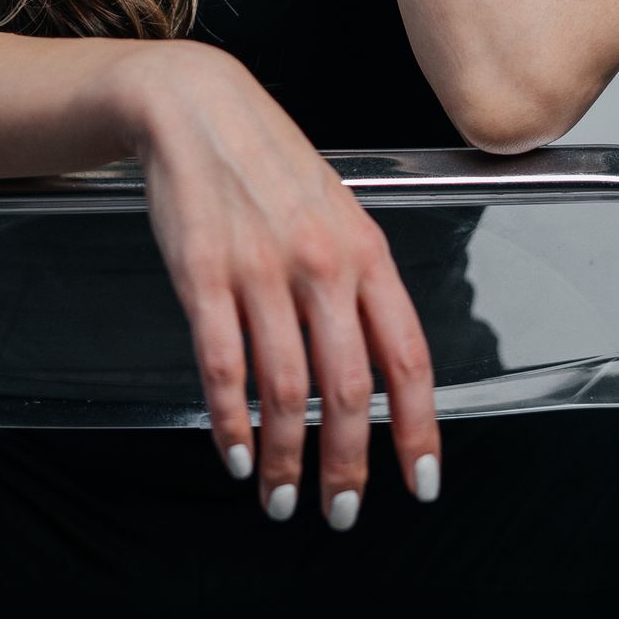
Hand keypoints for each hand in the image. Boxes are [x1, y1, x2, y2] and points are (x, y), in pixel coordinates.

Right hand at [128, 45, 441, 528]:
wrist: (197, 106)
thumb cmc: (269, 161)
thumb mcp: (337, 210)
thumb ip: (358, 281)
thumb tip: (378, 365)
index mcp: (365, 251)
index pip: (408, 357)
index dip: (418, 429)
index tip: (421, 482)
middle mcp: (321, 265)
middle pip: (348, 389)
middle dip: (347, 466)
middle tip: (342, 512)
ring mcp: (261, 270)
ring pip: (286, 390)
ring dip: (286, 459)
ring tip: (281, 498)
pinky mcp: (203, 275)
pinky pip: (224, 367)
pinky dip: (231, 423)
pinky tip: (236, 454)